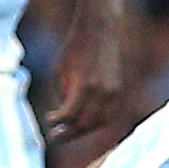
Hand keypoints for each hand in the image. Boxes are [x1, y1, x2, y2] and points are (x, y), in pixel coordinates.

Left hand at [46, 23, 125, 142]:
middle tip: (55, 137)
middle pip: (86, 123)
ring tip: (67, 133)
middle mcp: (102, 91)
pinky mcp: (119, 90)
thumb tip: (63, 118)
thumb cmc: (74, 49)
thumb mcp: (60, 71)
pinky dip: (96, 122)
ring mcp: (114, 92)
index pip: (70, 115)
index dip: (58, 122)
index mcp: (84, 85)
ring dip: (83, 130)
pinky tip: (82, 123)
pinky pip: (109, 114)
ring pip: (99, 122)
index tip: (48, 123)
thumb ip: (63, 96)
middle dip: (70, 133)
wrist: (99, 30)